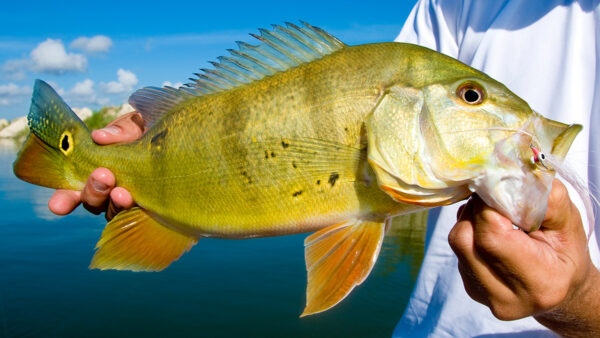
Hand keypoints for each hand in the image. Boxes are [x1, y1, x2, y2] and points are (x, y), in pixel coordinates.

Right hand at [48, 112, 144, 219]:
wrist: (181, 136)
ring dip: (114, 202)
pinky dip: (135, 208)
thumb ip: (121, 130)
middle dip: (93, 192)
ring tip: (121, 192)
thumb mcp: (136, 124)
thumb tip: (99, 136)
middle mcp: (109, 191)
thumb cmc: (151, 129)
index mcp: (97, 169)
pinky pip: (139, 214)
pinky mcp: (152, 207)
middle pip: (92, 202)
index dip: (64, 199)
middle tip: (102, 176)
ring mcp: (129, 201)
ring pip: (113, 211)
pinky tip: (137, 201)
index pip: (73, 190)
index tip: (57, 206)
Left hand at [448, 179, 599, 334]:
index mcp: (539, 282)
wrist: (563, 290)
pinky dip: (470, 233)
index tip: (496, 185)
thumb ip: (547, 200)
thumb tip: (516, 176)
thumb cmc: (567, 253)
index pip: (492, 235)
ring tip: (494, 214)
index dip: (487, 204)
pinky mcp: (471, 289)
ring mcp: (485, 297)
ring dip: (470, 220)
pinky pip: (458, 250)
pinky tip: (489, 231)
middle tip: (492, 195)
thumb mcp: (569, 224)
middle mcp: (507, 297)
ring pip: (458, 242)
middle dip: (475, 209)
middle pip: (466, 238)